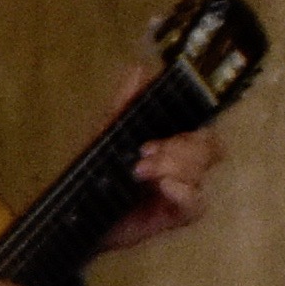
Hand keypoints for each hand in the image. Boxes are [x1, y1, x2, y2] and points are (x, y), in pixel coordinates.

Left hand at [93, 62, 220, 250]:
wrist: (75, 215)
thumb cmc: (93, 174)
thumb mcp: (104, 135)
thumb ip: (122, 105)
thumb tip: (138, 70)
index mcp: (171, 141)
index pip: (202, 127)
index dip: (188, 128)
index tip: (151, 137)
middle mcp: (182, 164)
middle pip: (209, 147)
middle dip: (179, 148)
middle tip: (143, 156)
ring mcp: (180, 190)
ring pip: (201, 173)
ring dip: (173, 167)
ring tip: (139, 173)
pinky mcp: (174, 216)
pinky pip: (197, 205)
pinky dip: (184, 194)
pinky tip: (164, 188)